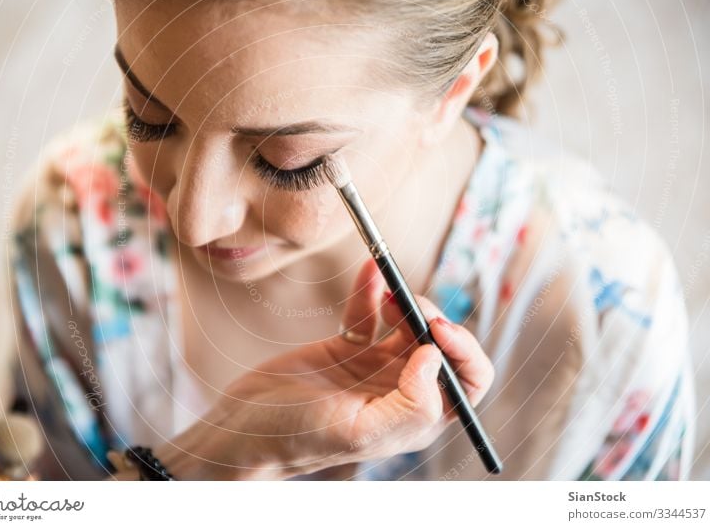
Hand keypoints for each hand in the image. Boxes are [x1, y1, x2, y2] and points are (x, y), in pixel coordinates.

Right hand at [155, 258, 493, 479]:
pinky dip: (372, 291)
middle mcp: (401, 391)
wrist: (242, 426)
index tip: (436, 328)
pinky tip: (370, 271)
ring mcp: (374, 369)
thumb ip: (409, 405)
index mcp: (414, 418)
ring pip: (409, 325)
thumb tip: (435, 357)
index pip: (467, 383)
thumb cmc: (295, 437)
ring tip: (389, 288)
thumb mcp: (356, 430)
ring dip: (405, 301)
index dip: (463, 351)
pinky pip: (369, 313)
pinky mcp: (346, 349)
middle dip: (432, 319)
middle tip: (407, 302)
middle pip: (442, 347)